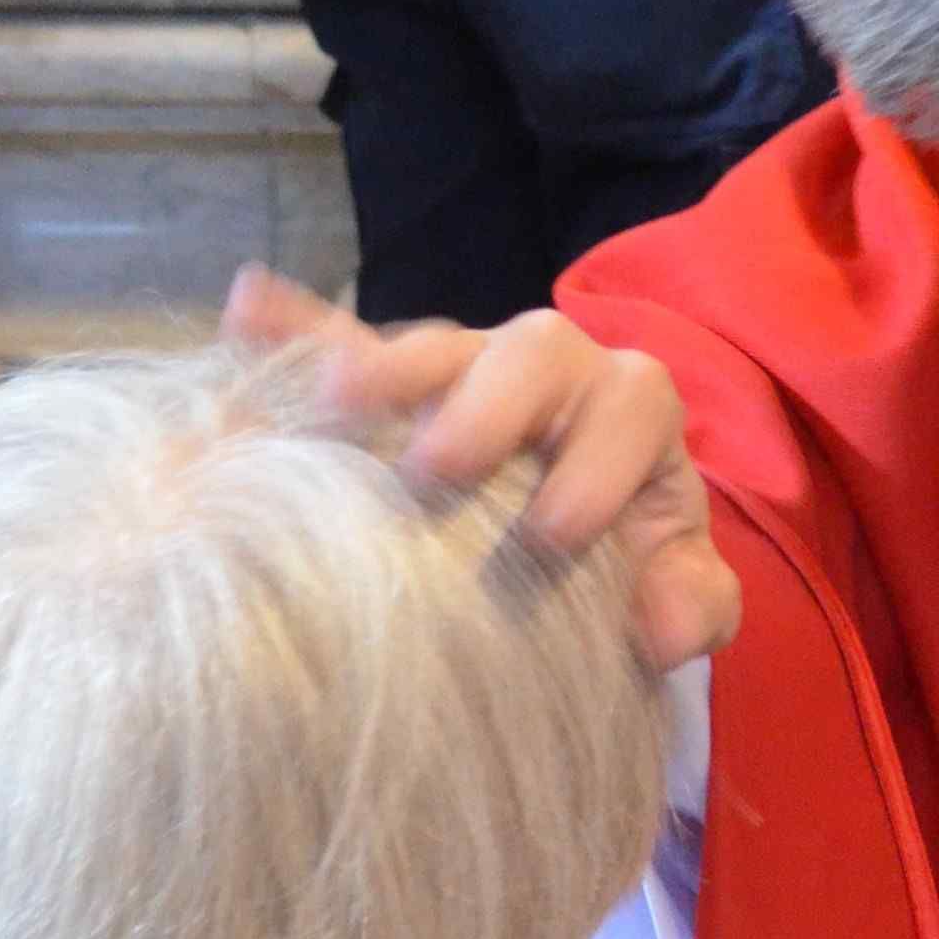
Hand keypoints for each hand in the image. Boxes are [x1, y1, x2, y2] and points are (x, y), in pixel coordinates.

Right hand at [224, 266, 740, 675]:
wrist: (571, 567)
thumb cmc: (627, 566)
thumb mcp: (675, 592)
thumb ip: (694, 604)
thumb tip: (663, 626)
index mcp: (627, 414)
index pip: (631, 403)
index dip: (599, 459)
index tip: (556, 533)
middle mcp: (548, 376)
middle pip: (529, 350)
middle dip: (486, 401)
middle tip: (439, 469)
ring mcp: (461, 376)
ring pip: (430, 348)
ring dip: (380, 367)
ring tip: (332, 404)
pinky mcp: (385, 394)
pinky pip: (335, 346)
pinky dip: (292, 330)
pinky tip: (244, 312)